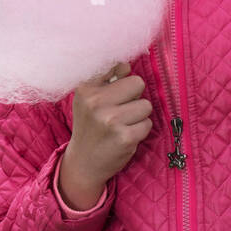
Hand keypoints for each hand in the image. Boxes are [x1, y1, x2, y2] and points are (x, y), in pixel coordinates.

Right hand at [59, 61, 152, 207]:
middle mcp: (96, 102)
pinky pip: (147, 124)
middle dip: (134, 97)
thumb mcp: (88, 99)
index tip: (114, 92)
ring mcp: (110, 120)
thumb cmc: (90, 126)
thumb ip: (107, 79)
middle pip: (138, 83)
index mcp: (86, 88)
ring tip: (122, 125)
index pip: (120, 67)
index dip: (122, 79)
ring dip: (138, 116)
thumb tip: (126, 66)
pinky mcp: (124, 137)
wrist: (83, 163)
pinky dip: (140, 131)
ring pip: (146, 105)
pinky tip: (125, 136)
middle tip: (120, 111)